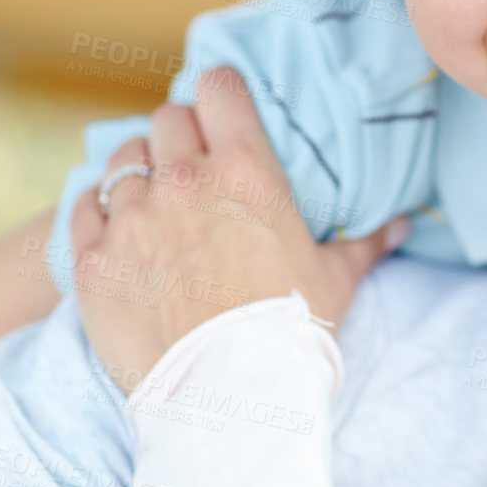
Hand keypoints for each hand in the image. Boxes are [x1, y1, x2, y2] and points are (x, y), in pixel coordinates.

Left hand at [69, 65, 406, 392]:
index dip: (221, 94)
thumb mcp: (336, 281)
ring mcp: (132, 218)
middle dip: (181, 136)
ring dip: (139, 173)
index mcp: (247, 171)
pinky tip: (119, 232)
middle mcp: (184, 181)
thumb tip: (402, 226)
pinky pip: (84, 209)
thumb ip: (365, 244)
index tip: (223, 112)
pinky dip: (99, 214)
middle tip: (193, 167)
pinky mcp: (93, 259)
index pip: (220, 87)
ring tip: (155, 204)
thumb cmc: (290, 335)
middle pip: (168, 118)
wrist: (228, 399)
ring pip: (123, 159)